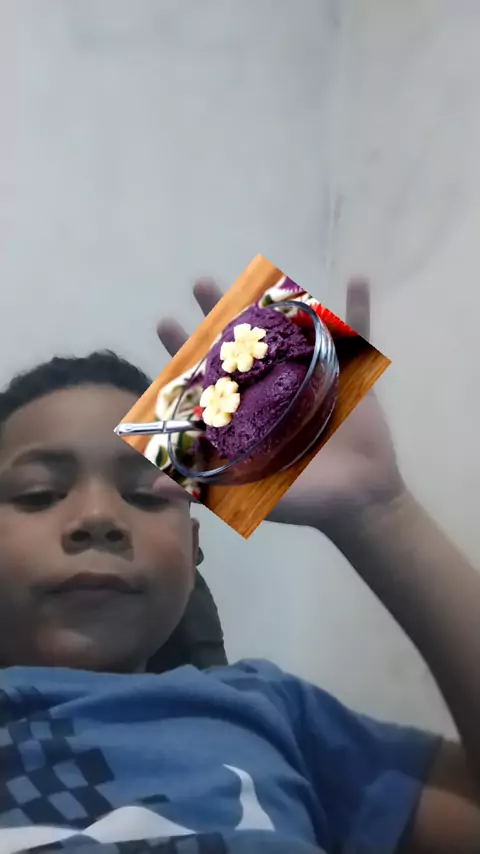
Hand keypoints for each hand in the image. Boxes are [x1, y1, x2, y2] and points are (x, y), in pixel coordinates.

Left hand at [157, 277, 404, 534]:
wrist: (358, 502)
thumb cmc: (303, 498)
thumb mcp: (250, 493)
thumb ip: (203, 487)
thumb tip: (150, 484)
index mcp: (249, 410)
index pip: (210, 376)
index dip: (185, 351)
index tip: (165, 322)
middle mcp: (274, 386)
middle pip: (242, 343)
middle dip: (219, 314)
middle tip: (200, 283)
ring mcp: (311, 375)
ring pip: (292, 330)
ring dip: (281, 299)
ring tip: (268, 268)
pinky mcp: (348, 374)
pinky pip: (356, 336)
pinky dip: (358, 308)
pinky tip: (355, 278)